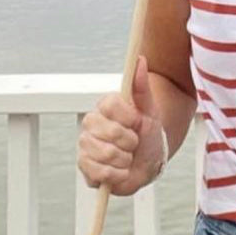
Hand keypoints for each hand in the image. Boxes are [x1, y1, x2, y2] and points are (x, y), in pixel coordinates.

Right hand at [77, 54, 165, 196]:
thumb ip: (142, 86)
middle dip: (130, 141)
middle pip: (108, 131)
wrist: (148, 163)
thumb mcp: (150, 111)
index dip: (127, 117)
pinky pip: (99, 172)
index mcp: (105, 107)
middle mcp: (92, 124)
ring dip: (125, 159)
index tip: (137, 122)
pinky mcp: (85, 168)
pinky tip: (120, 170)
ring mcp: (86, 145)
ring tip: (127, 157)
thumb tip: (140, 59)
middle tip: (134, 143)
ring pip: (105, 153)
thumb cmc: (148, 135)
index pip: (110, 104)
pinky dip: (117, 175)